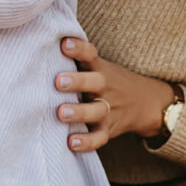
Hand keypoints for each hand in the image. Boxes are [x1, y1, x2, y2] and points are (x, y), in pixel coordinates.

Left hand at [53, 35, 177, 152]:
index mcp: (100, 69)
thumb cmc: (108, 81)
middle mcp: (105, 87)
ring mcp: (108, 109)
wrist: (146, 103)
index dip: (79, 48)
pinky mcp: (108, 129)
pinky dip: (87, 142)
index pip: (90, 54)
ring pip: (96, 111)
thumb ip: (76, 60)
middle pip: (95, 82)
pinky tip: (71, 143)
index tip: (64, 44)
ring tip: (61, 113)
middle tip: (58, 81)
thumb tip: (39, 42)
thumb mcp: (99, 66)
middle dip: (77, 81)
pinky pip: (99, 137)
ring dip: (79, 112)